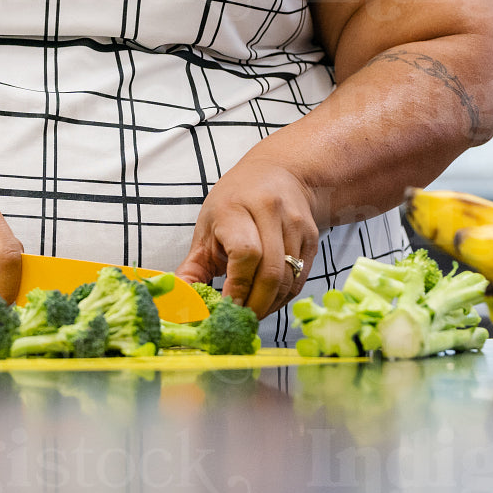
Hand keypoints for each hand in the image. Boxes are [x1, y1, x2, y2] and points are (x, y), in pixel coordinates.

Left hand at [175, 157, 318, 318]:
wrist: (278, 173)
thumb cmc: (234, 202)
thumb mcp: (206, 226)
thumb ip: (192, 268)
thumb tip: (180, 304)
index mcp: (235, 207)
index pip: (245, 254)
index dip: (237, 287)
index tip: (226, 307)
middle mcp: (270, 212)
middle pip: (270, 272)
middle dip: (255, 304)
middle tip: (240, 319)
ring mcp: (296, 224)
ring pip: (289, 279)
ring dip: (270, 305)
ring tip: (252, 312)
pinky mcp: (312, 237)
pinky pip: (300, 278)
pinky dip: (283, 297)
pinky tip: (268, 300)